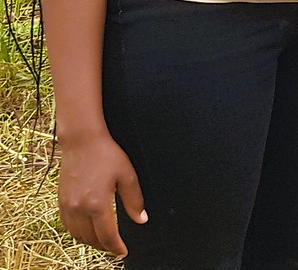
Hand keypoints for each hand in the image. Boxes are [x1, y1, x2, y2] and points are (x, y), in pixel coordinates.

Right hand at [58, 129, 144, 256]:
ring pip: (77, 235)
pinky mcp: (60, 201)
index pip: (107, 236)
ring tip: (104, 240)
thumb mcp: (127, 176)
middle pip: (91, 239)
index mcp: (97, 204)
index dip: (116, 247)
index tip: (124, 252)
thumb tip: (141, 219)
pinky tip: (87, 230)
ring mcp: (67, 206)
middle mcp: (79, 208)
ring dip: (91, 241)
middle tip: (116, 247)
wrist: (82, 142)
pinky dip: (78, 232)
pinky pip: (67, 226)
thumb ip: (134, 201)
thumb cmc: (107, 155)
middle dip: (105, 246)